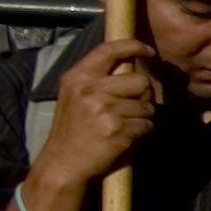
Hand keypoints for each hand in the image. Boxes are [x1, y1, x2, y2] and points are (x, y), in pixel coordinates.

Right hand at [26, 41, 169, 204]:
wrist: (63, 164)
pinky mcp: (117, 128)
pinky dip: (141, 132)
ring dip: (142, 117)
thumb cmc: (73, 131)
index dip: (133, 46)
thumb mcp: (74, 97)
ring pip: (147, 105)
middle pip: (140, 80)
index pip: (109, 50)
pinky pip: (146, 124)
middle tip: (133, 106)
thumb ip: (97, 79)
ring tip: (123, 125)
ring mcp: (104, 109)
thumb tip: (129, 64)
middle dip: (143, 94)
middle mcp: (90, 89)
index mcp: (77, 78)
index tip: (148, 51)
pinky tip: (124, 137)